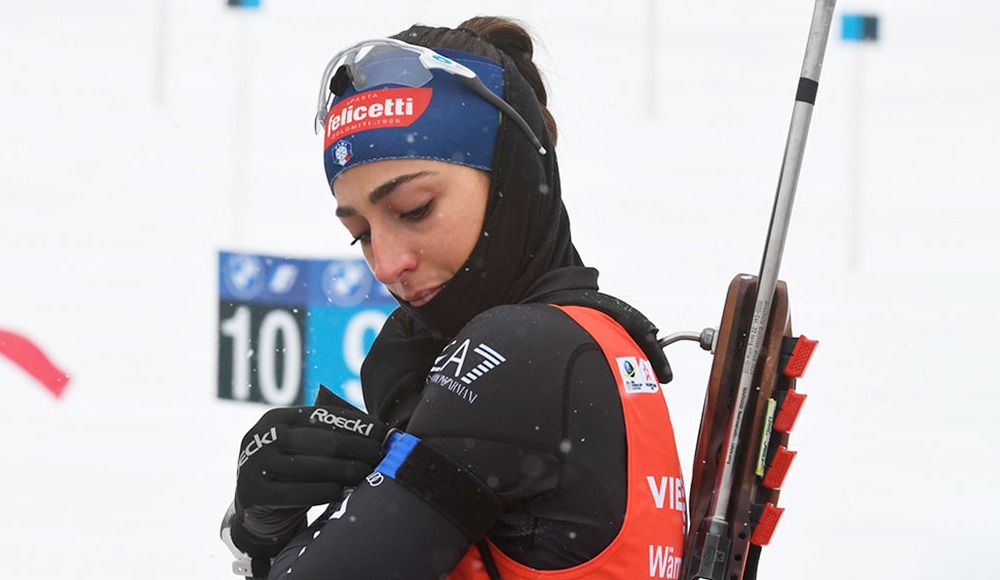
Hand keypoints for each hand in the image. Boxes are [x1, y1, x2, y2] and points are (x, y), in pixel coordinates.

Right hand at [229, 401, 387, 560]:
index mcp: (277, 418)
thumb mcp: (300, 446)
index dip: (355, 423)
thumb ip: (326, 435)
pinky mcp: (251, 492)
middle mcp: (262, 436)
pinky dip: (320, 491)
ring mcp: (253, 463)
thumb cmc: (290, 470)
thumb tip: (377, 433)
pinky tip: (339, 492)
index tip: (381, 432)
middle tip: (379, 454)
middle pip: (319, 440)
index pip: (322, 416)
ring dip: (343, 470)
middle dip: (355, 446)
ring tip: (365, 473)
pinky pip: (293, 493)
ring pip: (308, 466)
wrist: (254, 505)